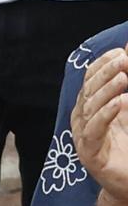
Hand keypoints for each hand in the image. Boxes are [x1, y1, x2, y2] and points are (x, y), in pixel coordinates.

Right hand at [72, 50, 127, 202]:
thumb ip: (127, 83)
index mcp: (89, 107)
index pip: (89, 79)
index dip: (102, 64)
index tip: (121, 51)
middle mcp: (81, 120)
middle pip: (88, 90)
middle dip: (106, 73)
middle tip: (125, 60)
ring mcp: (82, 137)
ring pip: (89, 108)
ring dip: (107, 90)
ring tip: (125, 77)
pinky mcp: (89, 154)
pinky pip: (94, 130)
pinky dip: (106, 114)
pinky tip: (121, 102)